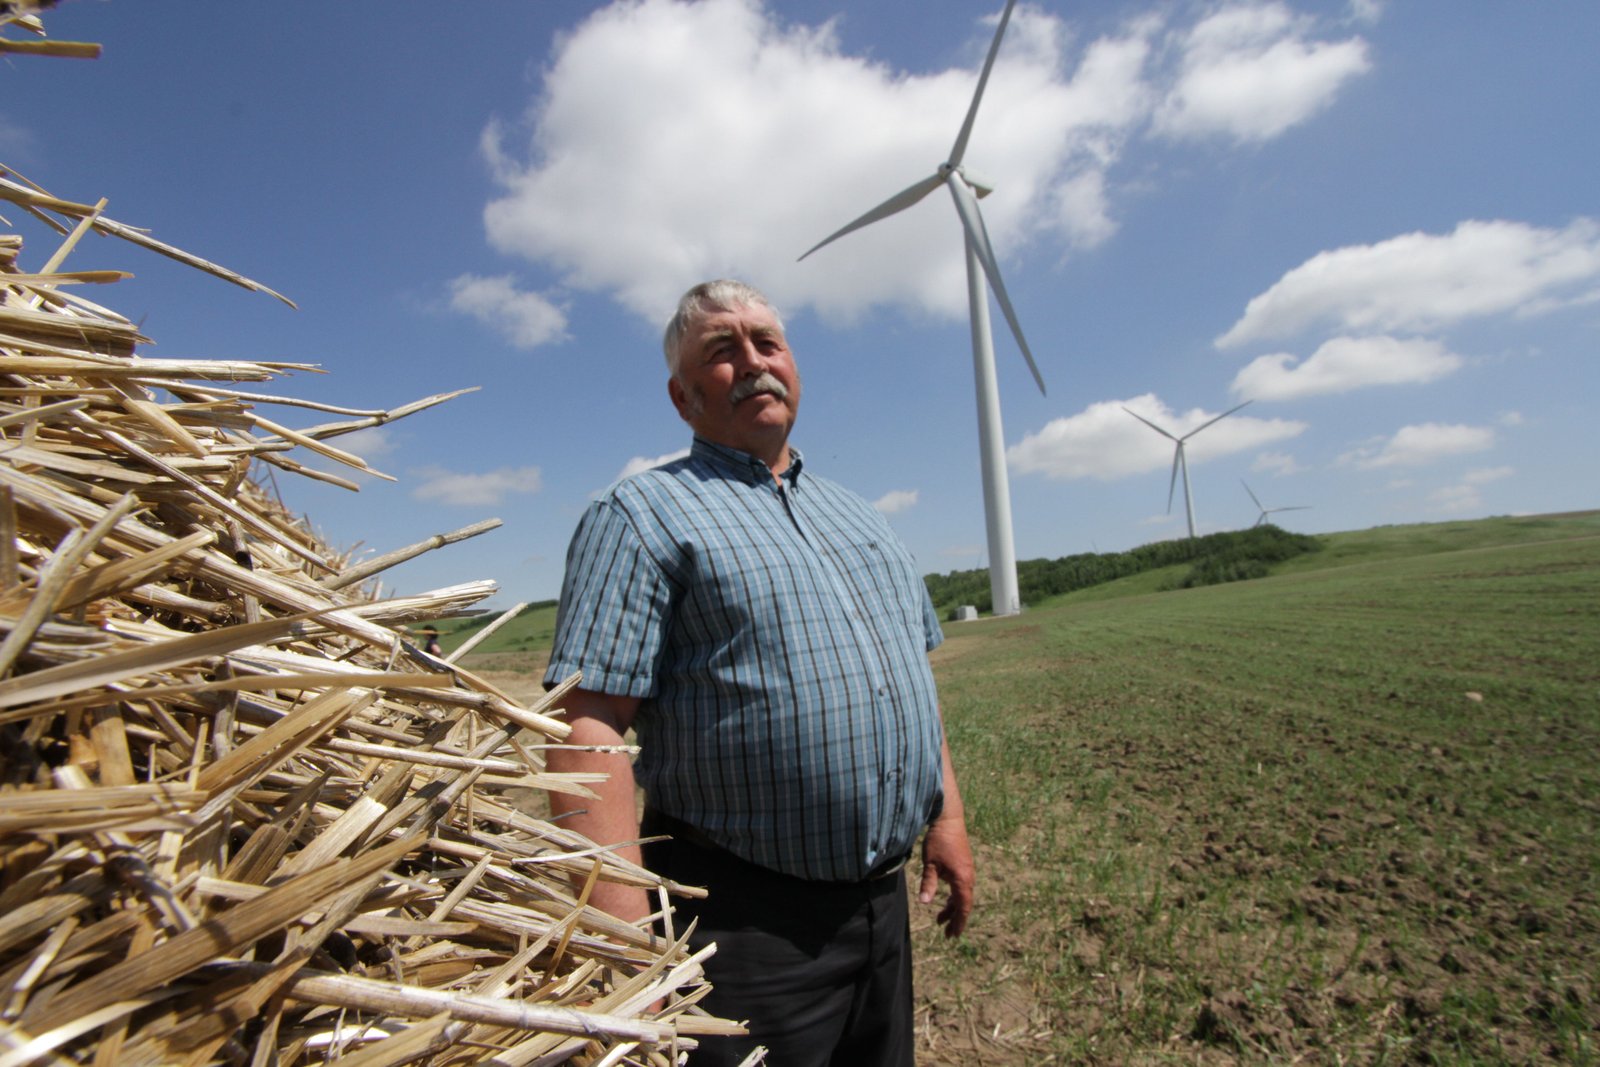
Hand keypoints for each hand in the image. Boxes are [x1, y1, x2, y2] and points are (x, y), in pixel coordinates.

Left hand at [918, 814, 974, 937]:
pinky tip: (945, 900)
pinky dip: (954, 897)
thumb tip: (925, 903)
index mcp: (962, 879)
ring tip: (940, 920)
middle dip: (955, 919)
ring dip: (953, 908)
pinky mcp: (964, 865)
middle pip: (963, 904)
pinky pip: (961, 886)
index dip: (958, 922)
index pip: (962, 907)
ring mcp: (967, 870)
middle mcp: (968, 877)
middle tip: (946, 934)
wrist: (949, 818)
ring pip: (962, 895)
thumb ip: (928, 884)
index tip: (954, 935)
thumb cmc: (939, 840)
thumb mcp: (930, 864)